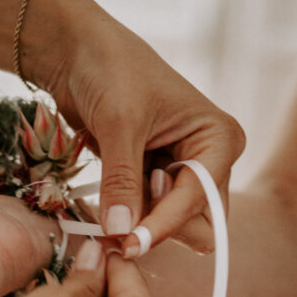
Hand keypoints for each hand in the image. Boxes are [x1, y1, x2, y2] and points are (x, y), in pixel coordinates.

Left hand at [24, 0, 244, 255]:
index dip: (163, 225)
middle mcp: (209, 157)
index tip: (128, 246)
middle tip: (116, 228)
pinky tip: (103, 207)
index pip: (198, 198)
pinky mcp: (153, 176)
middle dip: (158, 227)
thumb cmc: (109, 69)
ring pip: (171, 221)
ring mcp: (181, 169)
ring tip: (106, 209)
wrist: (76, 49)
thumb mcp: (120, 125)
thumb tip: (121, 232)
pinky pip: (147, 212)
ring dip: (139, 223)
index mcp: (219, 137)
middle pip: (197, 220)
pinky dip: (126, 215)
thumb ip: (123, 181)